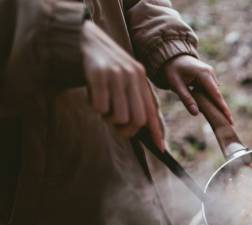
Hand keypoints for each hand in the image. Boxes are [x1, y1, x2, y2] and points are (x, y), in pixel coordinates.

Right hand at [81, 21, 164, 149]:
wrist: (79, 37)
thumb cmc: (101, 65)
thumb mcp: (122, 76)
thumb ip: (133, 96)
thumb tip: (142, 126)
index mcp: (140, 77)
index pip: (152, 110)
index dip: (157, 131)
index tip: (161, 148)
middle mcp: (132, 75)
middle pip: (138, 120)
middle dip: (126, 130)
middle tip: (113, 124)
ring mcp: (116, 74)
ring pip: (119, 117)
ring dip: (107, 118)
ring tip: (101, 104)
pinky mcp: (98, 75)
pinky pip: (100, 107)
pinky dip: (94, 107)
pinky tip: (91, 95)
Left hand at [163, 55, 233, 123]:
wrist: (172, 56)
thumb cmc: (173, 70)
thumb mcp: (176, 85)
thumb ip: (186, 99)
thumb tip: (196, 114)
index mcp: (204, 74)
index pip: (216, 95)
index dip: (223, 108)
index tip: (230, 119)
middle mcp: (211, 73)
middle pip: (218, 95)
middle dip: (222, 109)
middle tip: (229, 123)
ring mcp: (211, 74)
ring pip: (214, 93)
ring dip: (214, 104)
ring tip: (217, 116)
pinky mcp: (209, 76)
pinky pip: (211, 90)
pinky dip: (210, 98)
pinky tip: (206, 105)